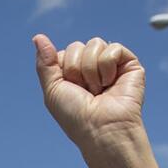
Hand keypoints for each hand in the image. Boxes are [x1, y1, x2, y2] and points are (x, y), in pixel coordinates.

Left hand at [32, 35, 155, 167]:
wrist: (101, 130)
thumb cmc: (77, 117)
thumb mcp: (52, 90)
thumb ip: (44, 63)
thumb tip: (38, 37)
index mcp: (74, 73)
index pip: (64, 52)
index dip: (64, 70)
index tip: (71, 90)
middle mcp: (92, 67)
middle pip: (77, 46)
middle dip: (77, 70)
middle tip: (87, 92)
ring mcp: (111, 65)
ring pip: (95, 44)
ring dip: (92, 71)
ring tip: (99, 91)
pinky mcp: (129, 64)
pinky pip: (113, 48)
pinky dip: (108, 67)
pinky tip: (111, 84)